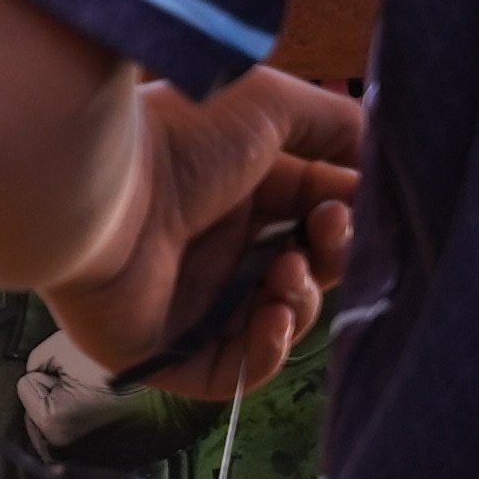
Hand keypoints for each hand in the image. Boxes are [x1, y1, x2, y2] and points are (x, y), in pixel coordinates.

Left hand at [40, 65, 370, 397]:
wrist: (97, 188)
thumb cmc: (180, 138)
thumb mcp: (272, 106)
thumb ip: (336, 124)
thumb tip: (382, 160)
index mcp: (235, 187)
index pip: (313, 215)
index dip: (345, 218)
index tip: (354, 208)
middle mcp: (212, 242)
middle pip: (303, 271)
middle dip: (331, 259)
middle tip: (327, 235)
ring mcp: (186, 299)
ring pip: (276, 324)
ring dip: (301, 304)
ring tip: (286, 272)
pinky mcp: (160, 350)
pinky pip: (229, 373)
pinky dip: (264, 353)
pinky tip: (272, 318)